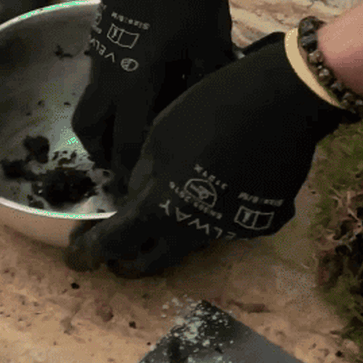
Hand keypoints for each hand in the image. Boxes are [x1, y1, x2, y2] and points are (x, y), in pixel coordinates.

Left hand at [66, 34, 350, 275]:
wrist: (283, 101)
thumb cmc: (213, 107)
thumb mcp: (161, 132)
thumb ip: (143, 172)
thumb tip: (134, 195)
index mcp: (164, 208)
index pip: (118, 242)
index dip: (93, 249)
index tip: (79, 253)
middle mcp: (197, 232)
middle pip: (155, 262)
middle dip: (129, 261)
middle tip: (116, 251)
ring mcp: (234, 230)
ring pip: (192, 242)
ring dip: (173, 234)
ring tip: (168, 210)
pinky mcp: (263, 220)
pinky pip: (228, 225)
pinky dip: (214, 214)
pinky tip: (219, 185)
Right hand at [71, 0, 234, 195]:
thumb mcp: (209, 34)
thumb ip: (210, 76)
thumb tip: (216, 109)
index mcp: (135, 79)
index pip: (127, 141)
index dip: (133, 171)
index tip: (144, 192)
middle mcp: (109, 72)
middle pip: (91, 129)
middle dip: (105, 156)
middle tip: (128, 171)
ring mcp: (101, 52)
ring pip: (91, 103)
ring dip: (105, 125)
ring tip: (135, 133)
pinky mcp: (103, 34)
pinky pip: (100, 80)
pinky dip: (111, 97)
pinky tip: (142, 92)